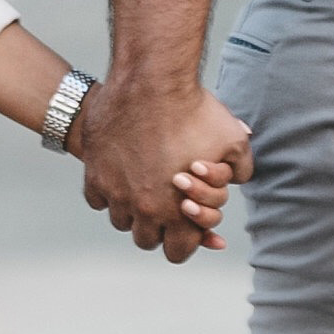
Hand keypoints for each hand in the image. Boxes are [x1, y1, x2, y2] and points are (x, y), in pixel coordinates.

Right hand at [78, 77, 253, 262]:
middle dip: (156, 226)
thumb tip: (236, 180)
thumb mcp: (233, 141)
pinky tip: (120, 173)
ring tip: (142, 187)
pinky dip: (107, 191)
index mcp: (180, 212)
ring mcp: (116, 193)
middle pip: (145, 240)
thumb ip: (239, 169)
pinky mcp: (94, 174)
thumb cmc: (194, 110)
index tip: (184, 222)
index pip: (177, 252)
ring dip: (131, 209)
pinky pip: (97, 198)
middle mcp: (146, 210)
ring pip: (120, 219)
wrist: (151, 81)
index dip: (184, 241)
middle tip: (163, 204)